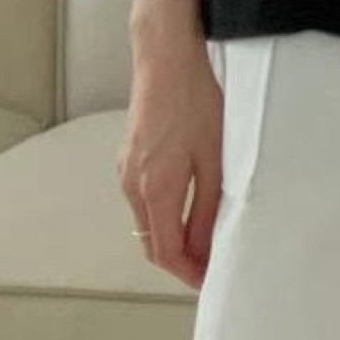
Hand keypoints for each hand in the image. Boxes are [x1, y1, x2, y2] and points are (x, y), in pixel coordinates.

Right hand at [119, 30, 222, 290]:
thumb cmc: (195, 101)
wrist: (166, 57)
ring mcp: (126, 170)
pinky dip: (165, 216)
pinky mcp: (128, 157)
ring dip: (173, 238)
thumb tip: (205, 249)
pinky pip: (144, 201)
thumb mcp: (214, 160)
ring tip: (207, 241)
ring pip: (147, 223)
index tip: (211, 282)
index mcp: (155, 189)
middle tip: (213, 267)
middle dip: (181, 262)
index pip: (166, 252)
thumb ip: (207, 209)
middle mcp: (132, 185)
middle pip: (152, 243)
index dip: (188, 274)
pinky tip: (190, 211)